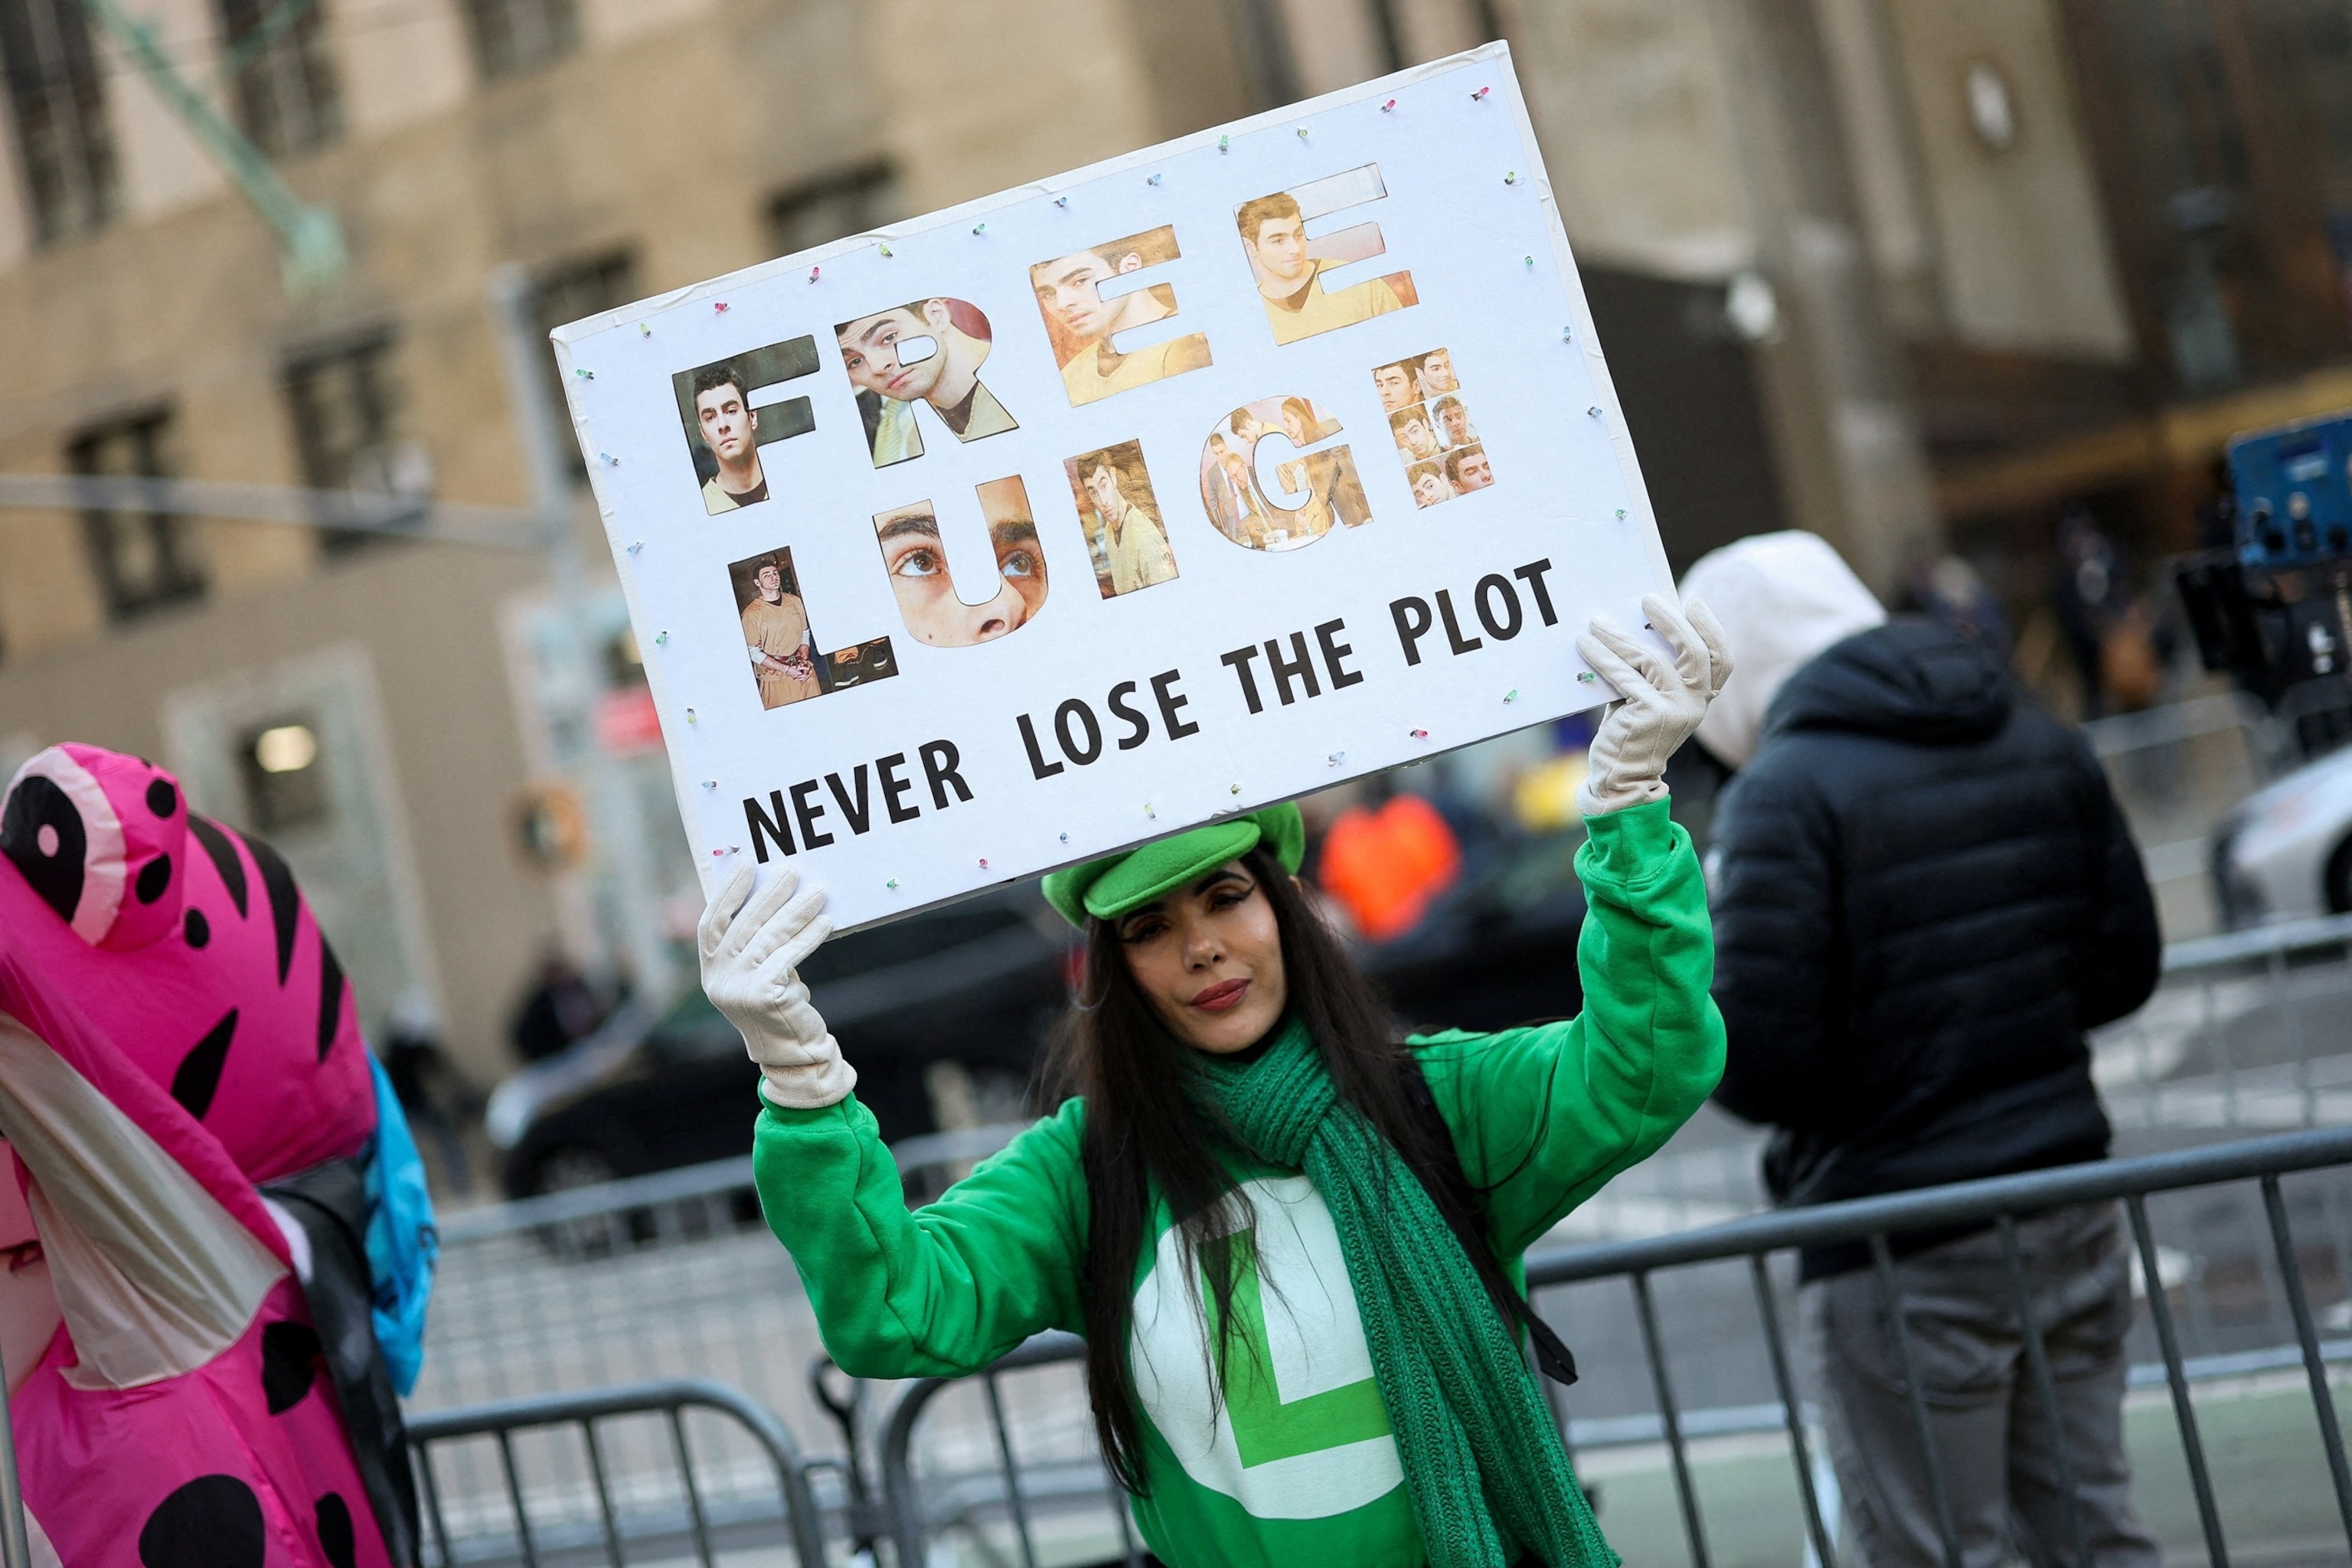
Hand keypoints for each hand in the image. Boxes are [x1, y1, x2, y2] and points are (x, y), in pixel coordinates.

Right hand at [697, 862, 855, 1108]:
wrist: (792, 1054)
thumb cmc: (780, 1004)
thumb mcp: (759, 972)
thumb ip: (757, 941)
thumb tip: (778, 891)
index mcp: (710, 971)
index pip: (711, 922)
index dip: (728, 892)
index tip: (747, 864)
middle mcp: (717, 980)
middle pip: (744, 924)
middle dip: (770, 893)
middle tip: (793, 869)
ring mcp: (737, 989)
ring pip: (770, 938)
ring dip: (797, 910)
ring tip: (818, 891)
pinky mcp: (763, 996)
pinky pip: (788, 956)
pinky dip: (809, 937)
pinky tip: (825, 922)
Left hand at [1576, 594, 1731, 816]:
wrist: (1622, 777)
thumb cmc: (1632, 730)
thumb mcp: (1650, 697)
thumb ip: (1654, 670)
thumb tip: (1633, 625)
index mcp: (1702, 698)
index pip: (1721, 658)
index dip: (1711, 627)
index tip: (1693, 602)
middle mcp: (1696, 704)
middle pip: (1694, 652)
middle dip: (1670, 621)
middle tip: (1647, 600)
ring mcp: (1675, 710)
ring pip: (1653, 660)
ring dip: (1621, 638)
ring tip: (1597, 622)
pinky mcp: (1649, 715)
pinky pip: (1625, 676)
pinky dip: (1604, 657)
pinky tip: (1585, 645)